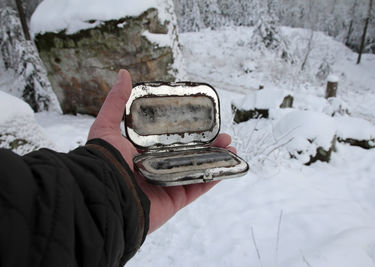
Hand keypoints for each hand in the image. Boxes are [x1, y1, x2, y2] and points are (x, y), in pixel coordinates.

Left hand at [88, 69, 236, 232]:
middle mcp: (156, 168)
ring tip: (230, 147)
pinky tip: (228, 165)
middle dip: (206, 144)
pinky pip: (198, 187)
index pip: (168, 139)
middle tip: (221, 135)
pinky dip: (214, 177)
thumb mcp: (106, 127)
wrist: (105, 197)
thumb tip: (124, 73)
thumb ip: (116, 102)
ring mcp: (167, 184)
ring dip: (215, 158)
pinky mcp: (175, 200)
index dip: (186, 130)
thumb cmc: (104, 162)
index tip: (202, 121)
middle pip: (186, 154)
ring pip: (196, 169)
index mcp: (142, 152)